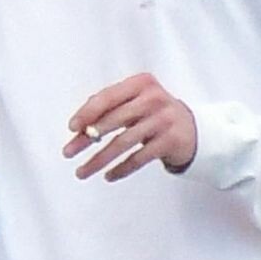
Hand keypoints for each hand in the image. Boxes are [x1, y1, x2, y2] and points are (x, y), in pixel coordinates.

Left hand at [64, 72, 197, 180]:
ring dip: (99, 160)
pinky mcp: (170, 141)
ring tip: (82, 172)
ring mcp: (163, 120)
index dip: (87, 112)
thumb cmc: (154, 114)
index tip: (72, 128)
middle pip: (113, 120)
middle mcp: (154, 98)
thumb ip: (110, 106)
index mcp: (141, 83)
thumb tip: (79, 125)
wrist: (192, 129)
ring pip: (123, 142)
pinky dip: (121, 169)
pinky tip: (108, 176)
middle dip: (86, 139)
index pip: (108, 97)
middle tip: (68, 152)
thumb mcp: (136, 101)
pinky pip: (139, 158)